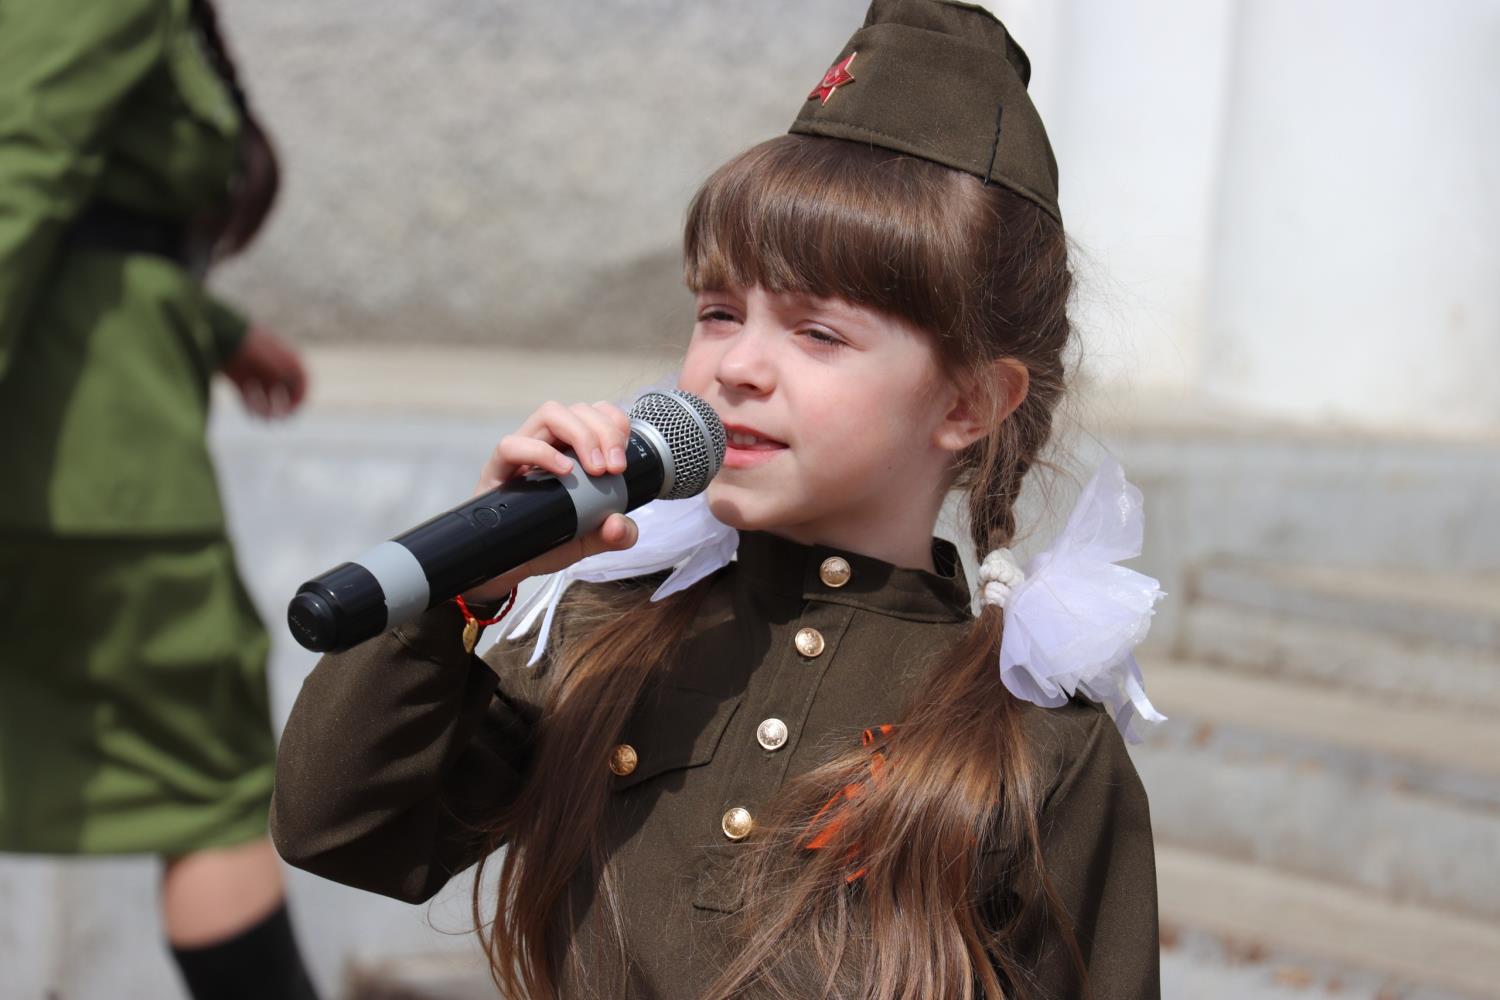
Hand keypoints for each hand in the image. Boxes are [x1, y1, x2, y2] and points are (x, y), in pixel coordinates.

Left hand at [222, 327, 307, 418]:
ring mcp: (254, 371)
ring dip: (267, 410)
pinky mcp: (237, 377)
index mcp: (286, 358)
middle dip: (284, 408)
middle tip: (280, 421)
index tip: (293, 411)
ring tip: (264, 420)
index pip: (301, 381)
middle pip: (284, 391)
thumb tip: (293, 400)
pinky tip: (252, 416)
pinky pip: (248, 396)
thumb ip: (291, 383)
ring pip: (265, 396)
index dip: (300, 398)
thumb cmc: (256, 350)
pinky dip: (251, 407)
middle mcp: (272, 365)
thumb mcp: (280, 367)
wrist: (223, 336)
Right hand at [462, 400, 639, 603]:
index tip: (624, 459)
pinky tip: (563, 471)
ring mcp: (522, 453)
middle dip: (605, 431)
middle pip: (578, 409)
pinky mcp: (497, 469)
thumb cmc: (548, 541)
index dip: (615, 424)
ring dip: (581, 434)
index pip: (596, 413)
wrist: (510, 563)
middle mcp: (548, 443)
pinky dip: (541, 452)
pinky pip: (512, 445)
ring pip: (550, 413)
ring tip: (595, 469)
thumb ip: (616, 535)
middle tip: (615, 468)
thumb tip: (620, 525)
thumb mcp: (591, 540)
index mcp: (572, 449)